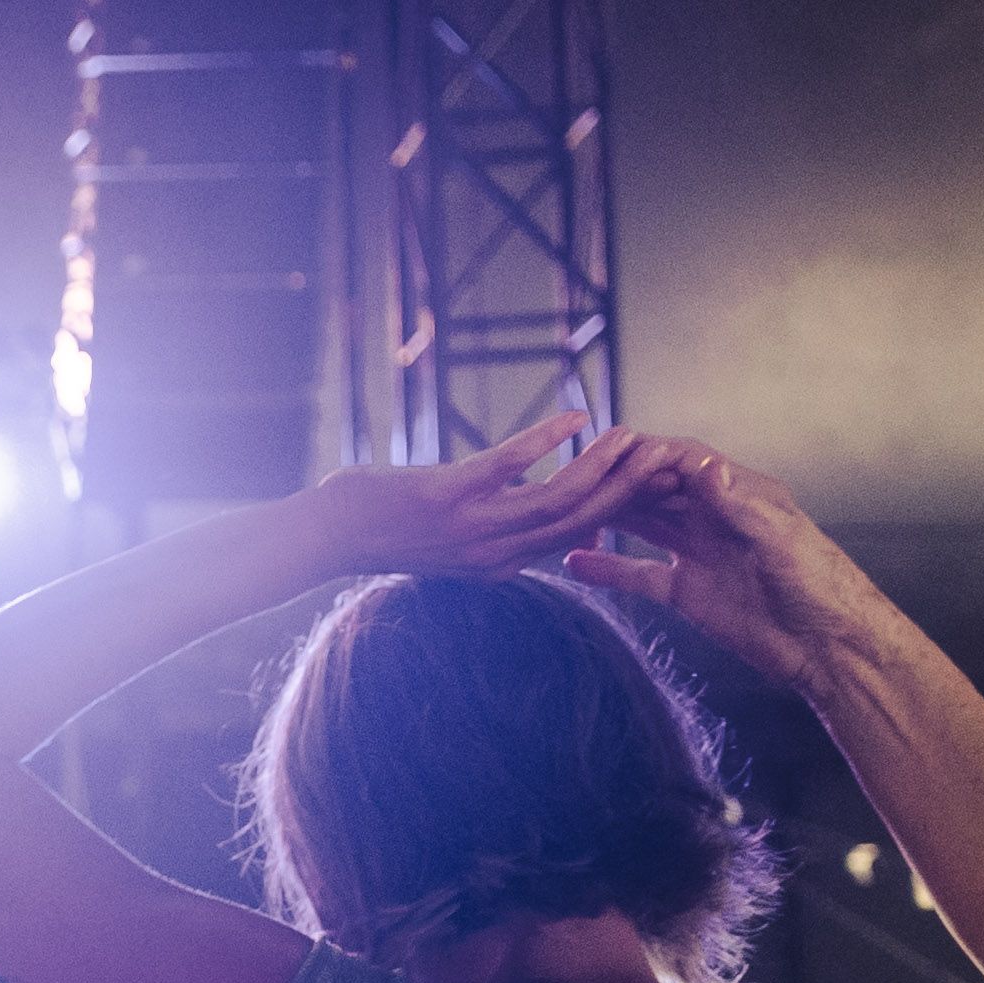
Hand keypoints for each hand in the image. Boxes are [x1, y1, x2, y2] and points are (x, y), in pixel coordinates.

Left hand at [302, 418, 682, 582]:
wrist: (325, 538)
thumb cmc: (384, 533)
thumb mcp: (452, 544)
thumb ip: (499, 532)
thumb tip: (539, 515)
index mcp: (499, 566)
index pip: (573, 539)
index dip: (617, 511)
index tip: (649, 485)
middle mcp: (493, 554)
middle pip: (578, 522)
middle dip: (623, 489)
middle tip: (659, 455)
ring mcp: (472, 527)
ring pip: (556, 501)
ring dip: (597, 466)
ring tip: (629, 437)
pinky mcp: (449, 496)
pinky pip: (510, 467)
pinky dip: (546, 439)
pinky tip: (575, 416)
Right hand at [555, 447, 895, 689]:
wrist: (826, 647)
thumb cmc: (818, 585)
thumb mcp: (778, 538)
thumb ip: (735, 504)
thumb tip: (700, 464)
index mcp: (738, 494)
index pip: (682, 461)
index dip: (645, 455)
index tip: (605, 455)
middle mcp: (712, 517)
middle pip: (654, 490)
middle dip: (615, 482)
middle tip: (569, 482)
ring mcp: (697, 553)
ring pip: (642, 525)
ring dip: (606, 517)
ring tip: (563, 512)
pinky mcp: (686, 591)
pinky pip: (639, 574)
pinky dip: (608, 568)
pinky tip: (574, 562)